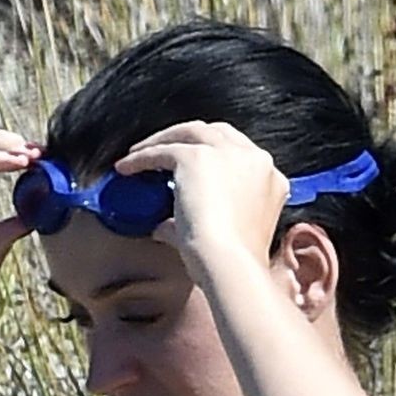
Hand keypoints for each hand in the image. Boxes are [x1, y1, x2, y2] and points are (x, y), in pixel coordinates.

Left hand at [113, 120, 286, 275]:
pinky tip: (126, 167)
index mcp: (270, 177)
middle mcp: (253, 159)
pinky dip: (143, 156)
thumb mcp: (226, 236)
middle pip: (216, 134)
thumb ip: (199, 225)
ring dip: (163, 140)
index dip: (216, 158)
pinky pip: (164, 149)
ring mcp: (226, 153)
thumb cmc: (232, 262)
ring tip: (139, 153)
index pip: (239, 155)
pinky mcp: (197, 156)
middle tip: (166, 151)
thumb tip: (161, 227)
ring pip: (189, 133)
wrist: (230, 263)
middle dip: (191, 139)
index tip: (196, 169)